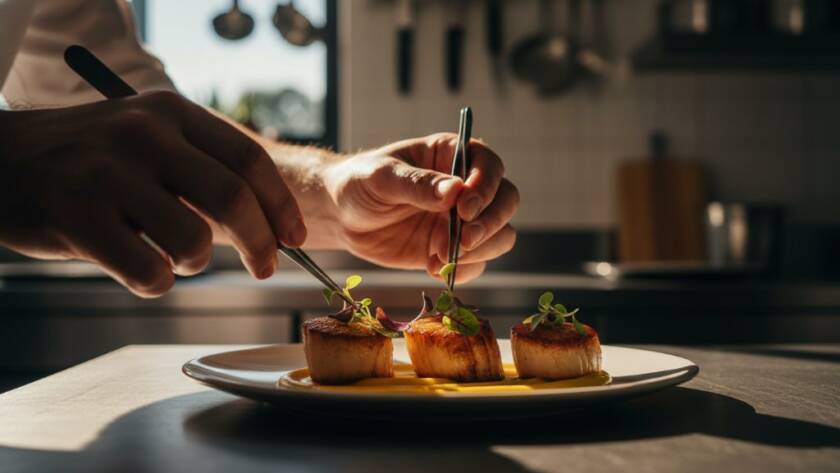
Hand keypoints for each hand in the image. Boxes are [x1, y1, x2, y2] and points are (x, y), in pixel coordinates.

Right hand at [0, 91, 303, 296]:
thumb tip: (269, 220)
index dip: (281, 206)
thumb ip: (202, 164)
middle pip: (234, 199)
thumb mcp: (146, 135)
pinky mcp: (77, 219)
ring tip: (173, 256)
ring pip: (193, 243)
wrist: (0, 159)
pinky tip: (139, 268)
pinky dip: (157, 282)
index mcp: (169, 112)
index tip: (294, 238)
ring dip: (195, 264)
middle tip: (266, 267)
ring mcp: (107, 175)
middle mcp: (142, 135)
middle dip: (262, 244)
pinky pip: (150, 273)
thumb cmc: (90, 158)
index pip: (250, 160)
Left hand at [322, 133, 518, 281]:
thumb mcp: (381, 177)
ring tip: (439, 257)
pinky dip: (462, 271)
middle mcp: (466, 187)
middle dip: (491, 223)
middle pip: (506, 201)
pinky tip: (433, 268)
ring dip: (479, 251)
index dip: (485, 187)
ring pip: (500, 235)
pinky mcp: (454, 249)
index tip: (464, 208)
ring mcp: (463, 220)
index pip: (489, 166)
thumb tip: (453, 190)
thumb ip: (416, 183)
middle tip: (464, 240)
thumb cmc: (359, 183)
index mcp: (451, 155)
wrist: (342, 216)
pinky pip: (477, 263)